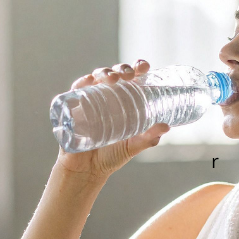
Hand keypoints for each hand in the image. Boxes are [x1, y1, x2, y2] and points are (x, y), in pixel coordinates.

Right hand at [55, 59, 169, 178]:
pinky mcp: (72, 109)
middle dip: (121, 68)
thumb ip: (148, 138)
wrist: (86, 171)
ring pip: (95, 78)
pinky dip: (81, 83)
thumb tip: (166, 126)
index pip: (130, 79)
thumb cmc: (110, 156)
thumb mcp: (132, 146)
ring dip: (104, 73)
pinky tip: (88, 81)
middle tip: (129, 75)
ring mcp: (88, 101)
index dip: (136, 68)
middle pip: (113, 74)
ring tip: (113, 79)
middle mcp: (105, 98)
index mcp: (121, 102)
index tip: (144, 67)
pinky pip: (74, 91)